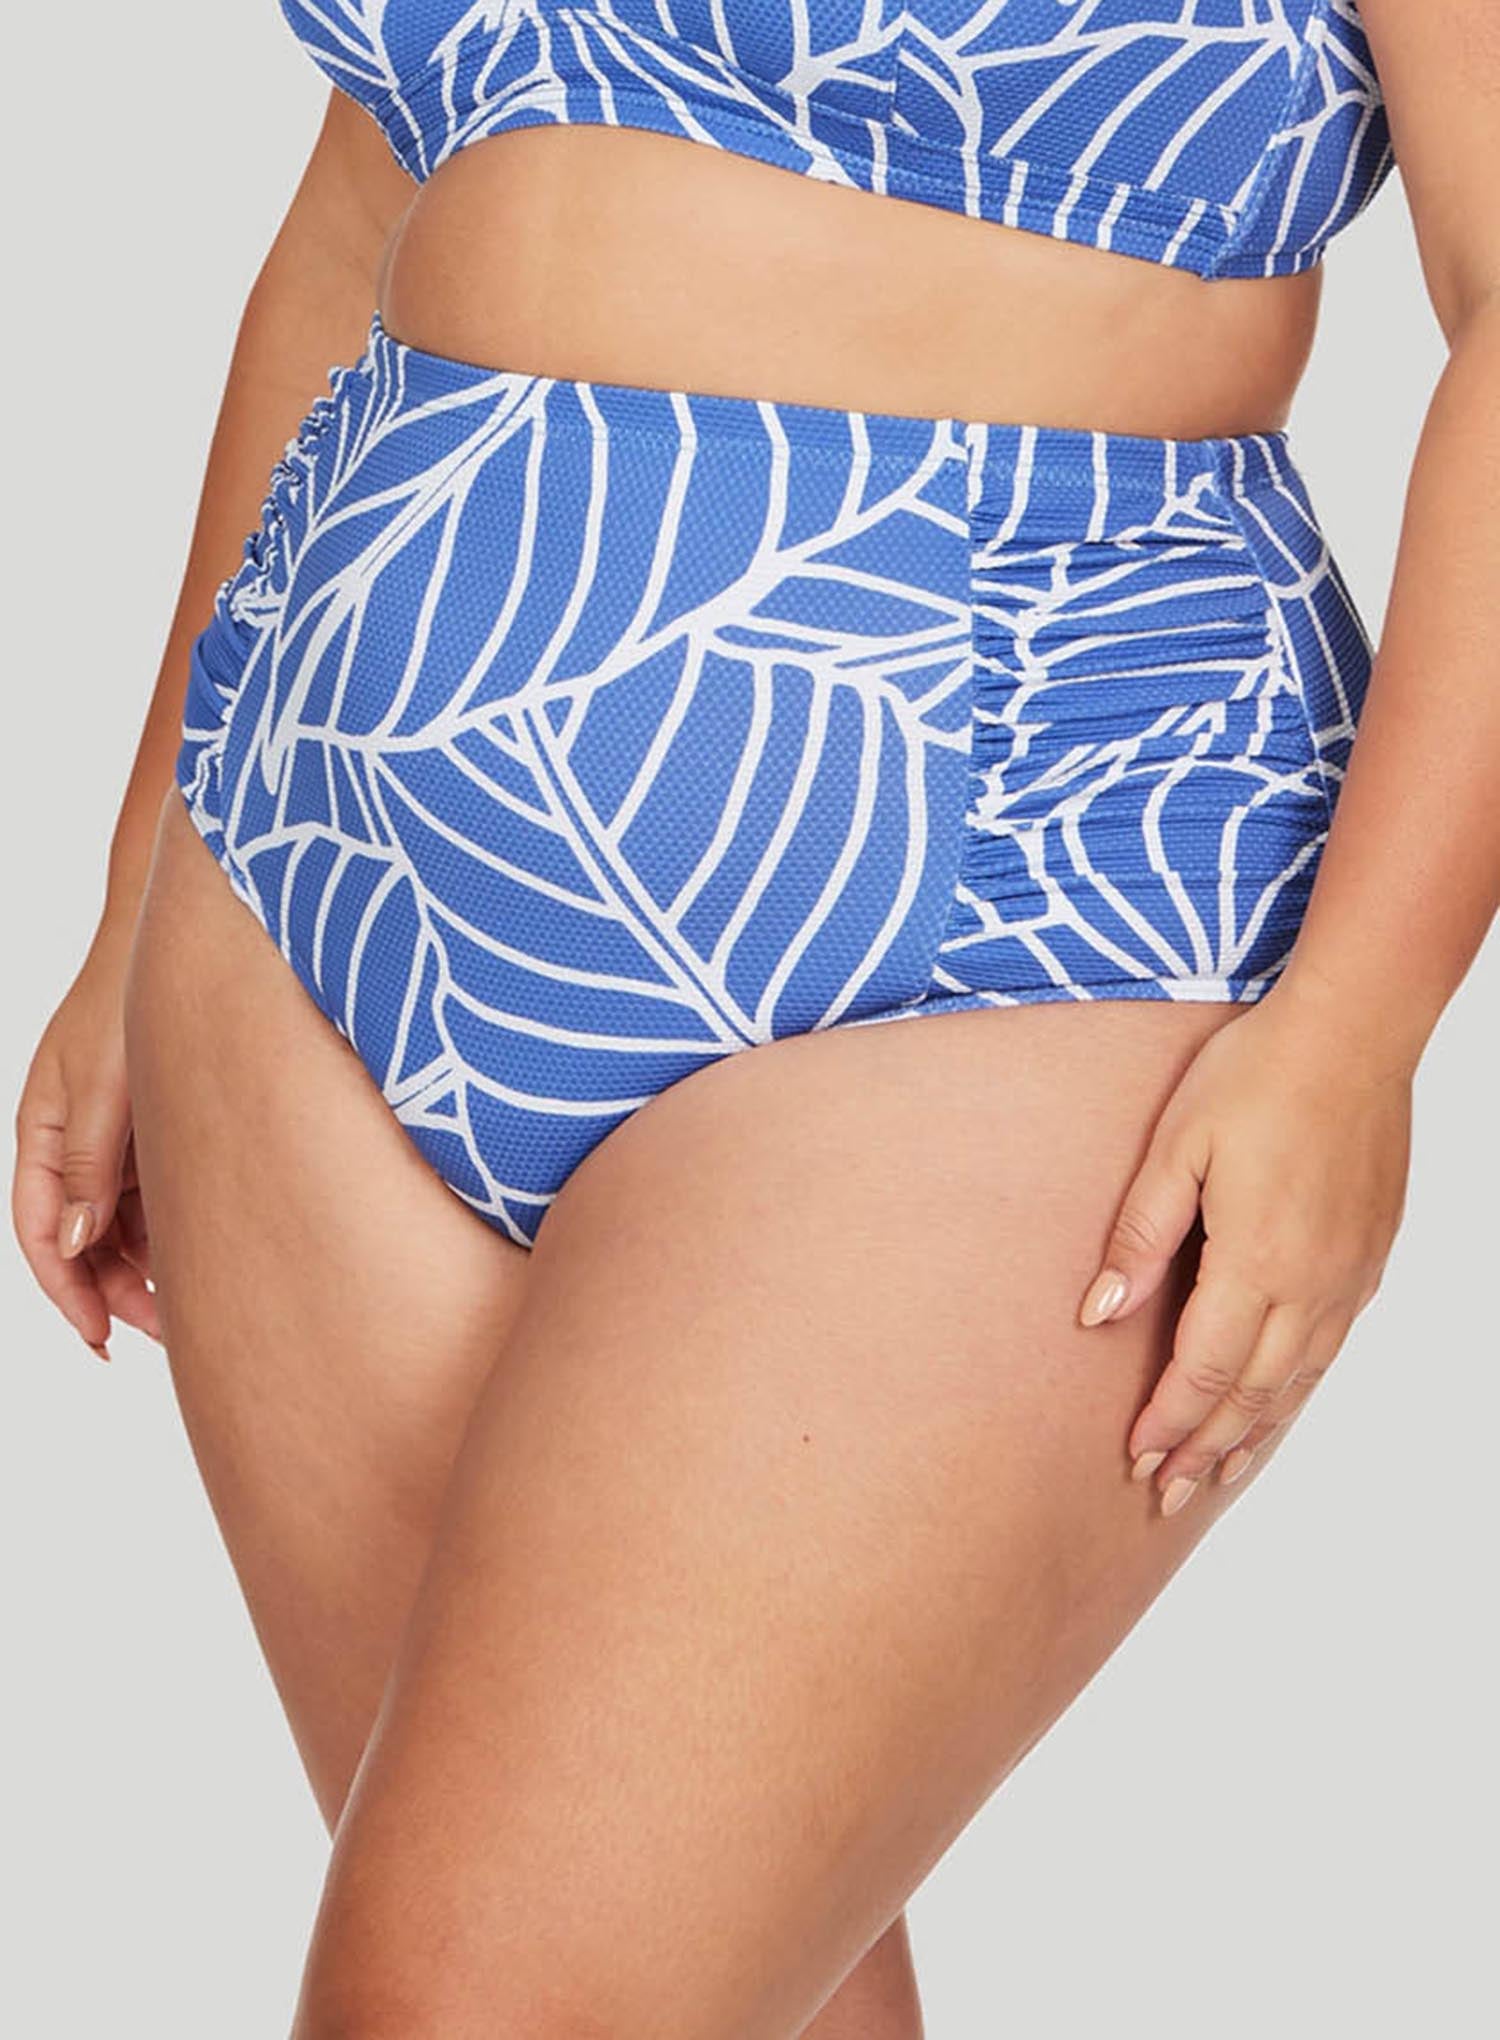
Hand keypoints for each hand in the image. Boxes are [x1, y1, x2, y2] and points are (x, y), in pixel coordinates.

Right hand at [12, 921, 160, 1360]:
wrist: (168, 942)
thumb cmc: (123, 1002)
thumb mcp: (103, 1086)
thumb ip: (89, 1165)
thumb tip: (73, 1242)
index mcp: (40, 1132)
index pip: (38, 1230)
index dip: (66, 1292)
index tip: (100, 1338)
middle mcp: (69, 1142)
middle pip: (80, 1239)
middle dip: (115, 1292)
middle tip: (165, 1335)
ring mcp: (110, 1138)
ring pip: (118, 1225)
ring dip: (146, 1268)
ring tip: (191, 1309)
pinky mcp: (148, 1131)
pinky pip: (149, 1196)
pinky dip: (167, 1230)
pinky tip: (201, 1256)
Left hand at [1077, 986, 1410, 1514]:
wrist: (1352, 1034)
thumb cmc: (1256, 1076)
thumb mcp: (1175, 1148)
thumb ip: (1140, 1237)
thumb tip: (1101, 1312)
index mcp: (1255, 1261)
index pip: (1204, 1371)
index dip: (1169, 1420)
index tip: (1137, 1456)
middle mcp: (1310, 1284)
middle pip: (1251, 1393)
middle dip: (1206, 1448)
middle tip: (1169, 1491)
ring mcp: (1347, 1276)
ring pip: (1297, 1380)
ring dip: (1255, 1433)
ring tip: (1219, 1472)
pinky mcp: (1368, 1258)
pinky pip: (1329, 1349)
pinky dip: (1296, 1390)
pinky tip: (1277, 1403)